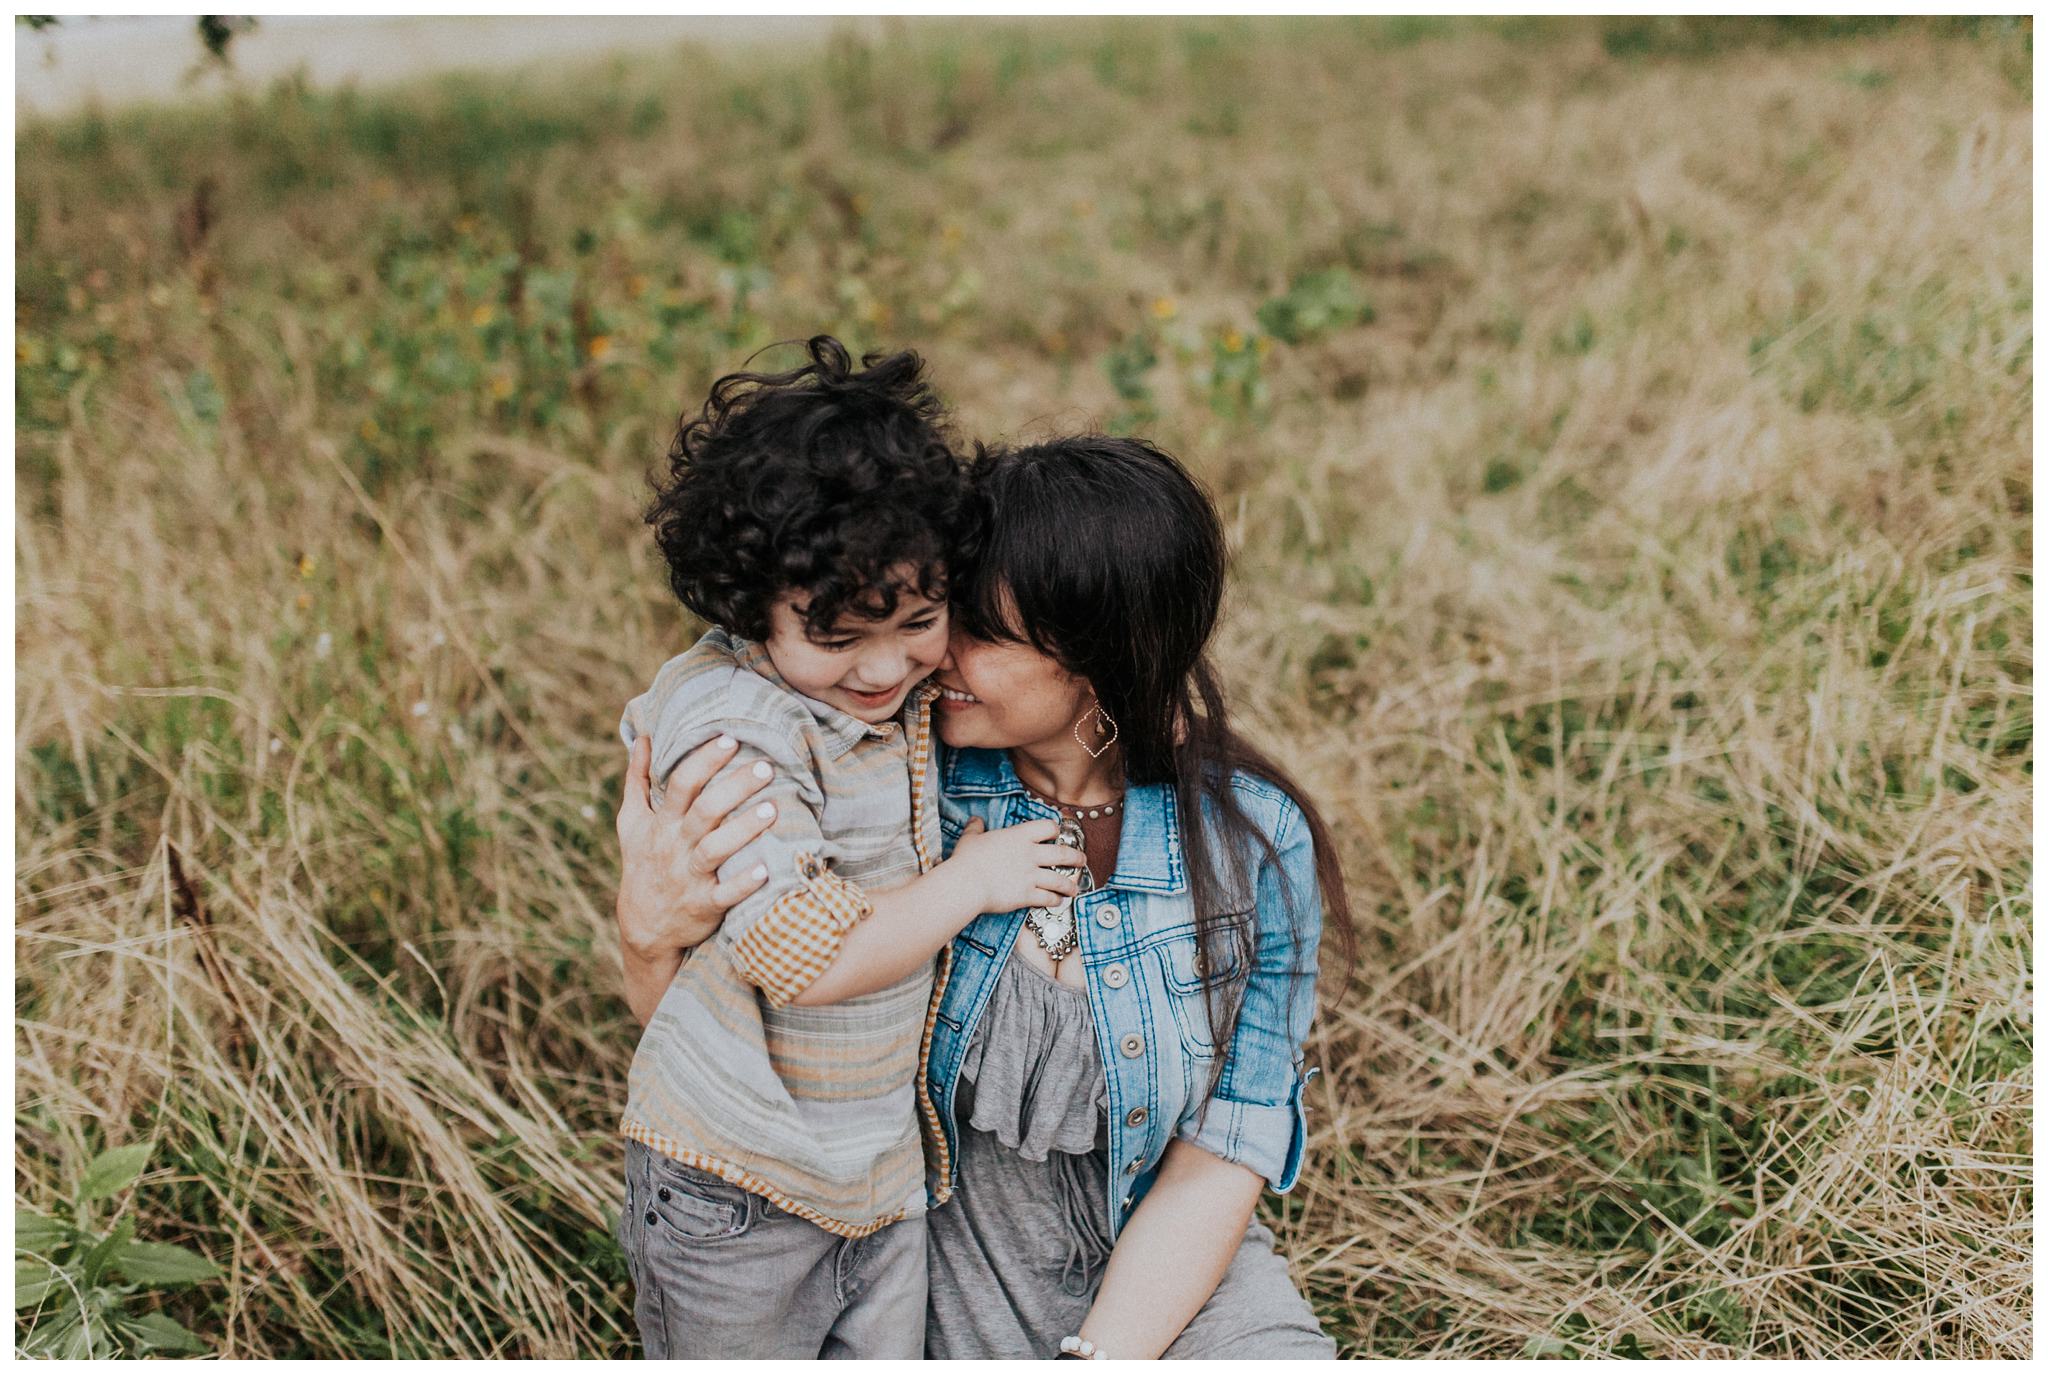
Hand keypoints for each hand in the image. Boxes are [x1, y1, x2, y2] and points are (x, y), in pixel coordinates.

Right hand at [614, 732, 777, 958]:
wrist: (644, 925)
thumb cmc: (644, 863)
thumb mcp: (633, 822)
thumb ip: (637, 780)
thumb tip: (642, 738)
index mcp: (662, 823)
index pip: (681, 784)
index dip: (704, 761)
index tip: (730, 738)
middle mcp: (676, 847)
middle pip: (704, 811)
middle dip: (735, 787)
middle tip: (766, 766)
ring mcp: (690, 877)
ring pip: (715, 849)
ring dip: (744, 829)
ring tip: (773, 809)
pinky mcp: (705, 905)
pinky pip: (724, 894)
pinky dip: (743, 883)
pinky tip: (767, 868)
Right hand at [947, 817, 1087, 913]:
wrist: (966, 883)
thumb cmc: (967, 860)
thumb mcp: (970, 839)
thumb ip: (975, 828)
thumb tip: (975, 821)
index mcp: (1019, 836)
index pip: (1048, 827)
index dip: (1054, 830)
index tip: (1055, 835)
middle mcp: (1031, 854)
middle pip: (1063, 854)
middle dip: (1076, 858)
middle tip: (1082, 860)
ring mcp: (1031, 876)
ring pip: (1060, 880)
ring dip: (1070, 885)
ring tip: (1074, 888)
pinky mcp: (1027, 895)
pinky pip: (1048, 898)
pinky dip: (1055, 901)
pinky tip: (1058, 902)